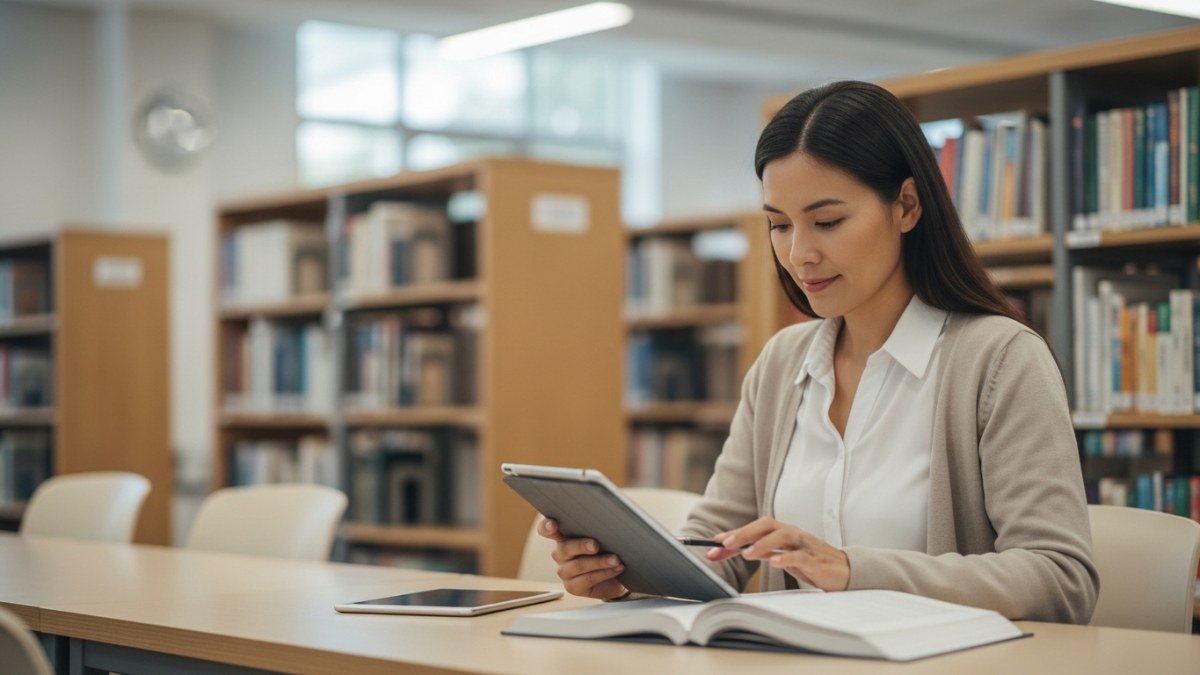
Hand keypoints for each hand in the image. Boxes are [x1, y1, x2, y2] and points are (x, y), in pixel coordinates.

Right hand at [537, 518, 627, 599]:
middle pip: (565, 548)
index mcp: (563, 537)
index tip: (553, 525)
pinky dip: (604, 573)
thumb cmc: (606, 551)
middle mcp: (560, 553)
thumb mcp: (601, 537)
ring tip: (615, 560)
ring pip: (579, 565)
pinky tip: (615, 569)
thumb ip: (596, 530)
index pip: (546, 530)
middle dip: (582, 546)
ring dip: (600, 562)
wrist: (615, 577)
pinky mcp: (572, 587)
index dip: (547, 527)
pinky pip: (587, 579)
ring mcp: (564, 571)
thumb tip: (607, 523)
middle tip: (596, 545)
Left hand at [705, 517, 849, 590]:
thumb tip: (735, 548)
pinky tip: (774, 562)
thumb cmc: (810, 562)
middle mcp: (792, 534)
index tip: (714, 543)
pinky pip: (800, 556)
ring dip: (762, 543)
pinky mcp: (815, 560)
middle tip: (725, 543)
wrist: (843, 572)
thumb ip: (761, 551)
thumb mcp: (781, 556)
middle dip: (744, 533)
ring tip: (746, 553)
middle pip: (766, 526)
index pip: (755, 528)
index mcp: (783, 532)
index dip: (735, 533)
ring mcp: (804, 545)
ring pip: (782, 536)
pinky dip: (786, 558)